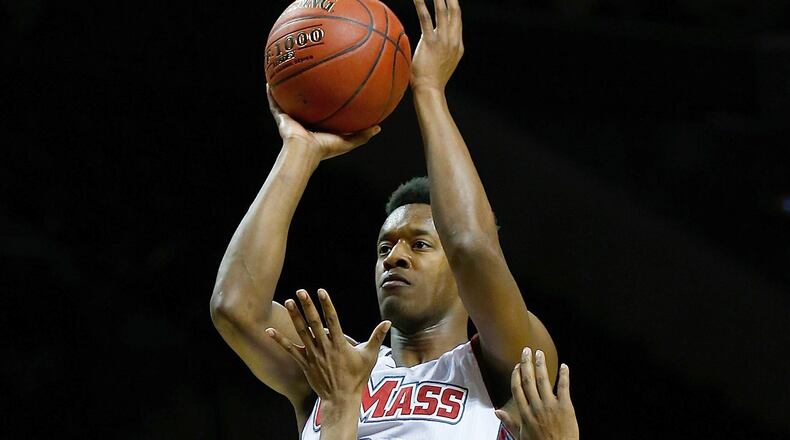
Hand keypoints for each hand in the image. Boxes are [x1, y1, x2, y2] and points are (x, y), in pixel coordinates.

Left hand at [265, 289, 390, 406]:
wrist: (342, 399)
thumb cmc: (357, 377)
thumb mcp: (370, 356)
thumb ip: (377, 337)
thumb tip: (388, 322)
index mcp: (339, 344)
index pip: (332, 319)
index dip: (326, 304)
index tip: (321, 291)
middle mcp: (325, 347)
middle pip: (314, 323)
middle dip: (307, 306)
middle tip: (301, 291)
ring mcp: (314, 355)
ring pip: (302, 333)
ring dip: (295, 317)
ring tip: (289, 302)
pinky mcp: (305, 363)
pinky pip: (290, 350)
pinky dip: (280, 340)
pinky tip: (270, 330)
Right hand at [267, 85, 380, 159]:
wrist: (304, 152)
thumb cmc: (324, 149)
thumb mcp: (347, 141)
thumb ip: (362, 135)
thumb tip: (378, 127)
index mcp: (317, 126)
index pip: (322, 110)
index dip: (325, 100)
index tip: (332, 87)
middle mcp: (304, 120)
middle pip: (306, 102)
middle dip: (307, 90)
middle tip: (311, 74)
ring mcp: (291, 118)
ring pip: (288, 99)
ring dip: (287, 87)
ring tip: (287, 71)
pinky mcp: (281, 117)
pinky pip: (274, 102)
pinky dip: (270, 92)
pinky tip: (269, 79)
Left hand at [410, 0, 463, 91]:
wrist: (430, 91)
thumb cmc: (431, 81)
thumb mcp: (442, 64)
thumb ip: (441, 52)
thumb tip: (432, 46)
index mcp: (457, 46)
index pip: (457, 20)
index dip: (454, 6)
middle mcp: (453, 40)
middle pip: (454, 12)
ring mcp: (443, 41)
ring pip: (442, 12)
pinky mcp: (430, 42)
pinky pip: (425, 18)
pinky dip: (421, 5)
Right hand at [495, 348, 578, 439]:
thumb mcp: (520, 436)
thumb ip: (509, 422)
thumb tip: (496, 412)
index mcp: (525, 413)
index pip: (517, 388)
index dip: (516, 375)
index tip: (518, 365)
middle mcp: (536, 406)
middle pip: (528, 380)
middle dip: (527, 363)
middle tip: (526, 350)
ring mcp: (551, 406)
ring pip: (543, 380)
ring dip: (541, 365)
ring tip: (540, 353)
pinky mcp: (566, 407)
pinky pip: (564, 387)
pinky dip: (564, 375)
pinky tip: (564, 366)